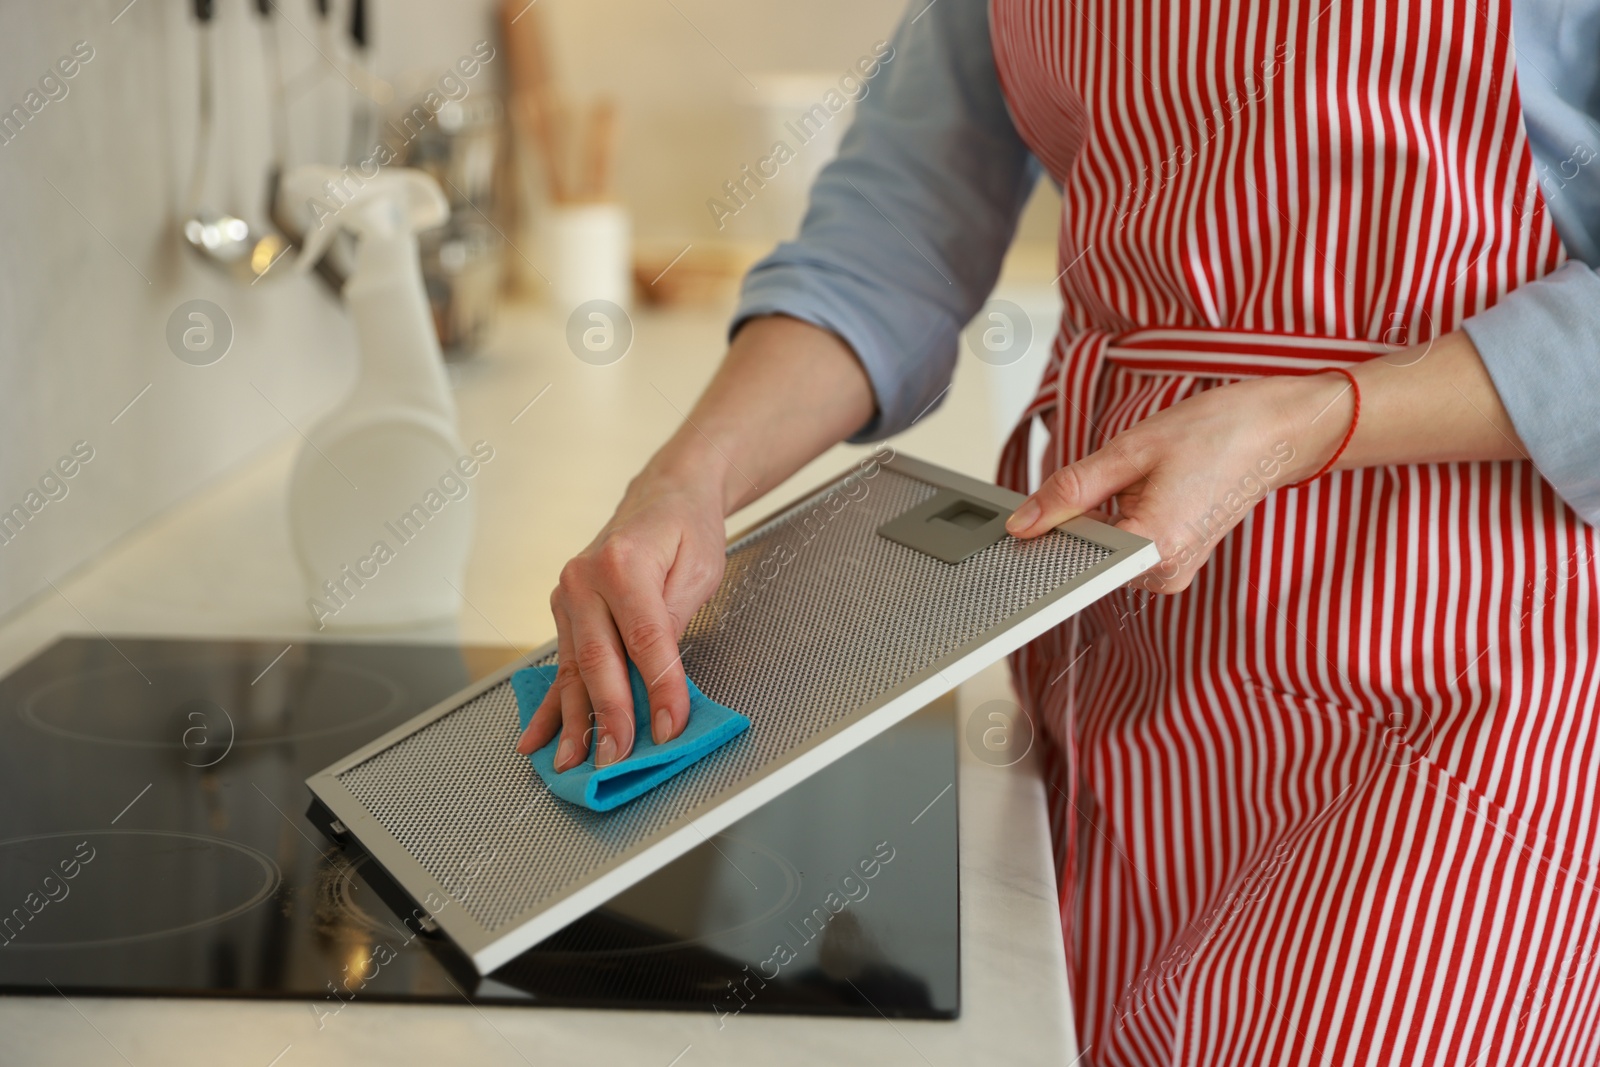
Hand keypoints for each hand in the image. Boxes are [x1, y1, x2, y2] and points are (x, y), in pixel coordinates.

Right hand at [514, 467, 727, 767]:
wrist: (665, 493)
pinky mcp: (565, 611)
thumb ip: (673, 622)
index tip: (669, 728)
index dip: (659, 689)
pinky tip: (535, 736)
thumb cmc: (688, 528)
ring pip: (573, 668)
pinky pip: (560, 664)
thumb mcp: (699, 569)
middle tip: (617, 758)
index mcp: (623, 563)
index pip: (645, 640)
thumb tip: (660, 682)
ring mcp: (568, 595)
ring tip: (571, 762)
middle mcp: (584, 578)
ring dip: (573, 721)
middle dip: (609, 716)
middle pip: (599, 660)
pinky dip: (550, 704)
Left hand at [1003, 372, 1353, 591]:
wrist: (1276, 432)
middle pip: (1088, 555)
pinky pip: (1127, 548)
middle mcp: (1165, 573)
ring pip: (1105, 551)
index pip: (1072, 555)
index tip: (1046, 504)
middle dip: (1081, 516)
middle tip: (1116, 474)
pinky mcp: (1176, 564)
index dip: (1051, 527)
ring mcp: (1173, 573)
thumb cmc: (1216, 433)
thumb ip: (1071, 491)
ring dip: (1104, 516)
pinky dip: (1122, 520)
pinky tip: (1147, 491)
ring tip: (1144, 480)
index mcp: (1154, 548)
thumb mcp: (1131, 450)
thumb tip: (1024, 523)